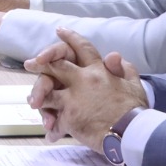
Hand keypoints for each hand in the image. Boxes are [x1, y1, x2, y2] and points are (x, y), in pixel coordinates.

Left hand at [28, 29, 146, 150]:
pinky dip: (52, 129)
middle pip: (56, 66)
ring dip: (39, 96)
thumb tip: (115, 55)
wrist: (132, 132)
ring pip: (47, 93)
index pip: (83, 48)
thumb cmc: (135, 110)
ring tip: (32, 101)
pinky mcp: (69, 118)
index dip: (71, 38)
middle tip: (30, 62)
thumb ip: (124, 69)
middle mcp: (83, 81)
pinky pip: (55, 122)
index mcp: (99, 71)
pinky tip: (50, 134)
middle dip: (41, 62)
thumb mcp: (134, 85)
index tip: (60, 30)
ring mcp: (73, 99)